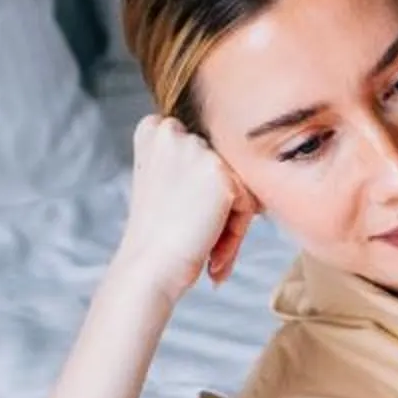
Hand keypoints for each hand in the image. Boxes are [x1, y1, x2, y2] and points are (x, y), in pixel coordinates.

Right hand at [115, 115, 257, 296]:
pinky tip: (211, 249)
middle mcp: (171, 130)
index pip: (202, 154)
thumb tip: (239, 154)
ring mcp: (196, 149)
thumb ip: (190, 163)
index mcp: (153, 129)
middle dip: (217, 206)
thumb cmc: (156, 238)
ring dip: (229, 222)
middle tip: (194, 238)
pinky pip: (248, 202)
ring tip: (205, 247)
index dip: (198, 192)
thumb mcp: (163, 183)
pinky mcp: (219, 172)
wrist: (149, 268)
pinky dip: (237, 231)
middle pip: (221, 168)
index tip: (181, 217)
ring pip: (236, 185)